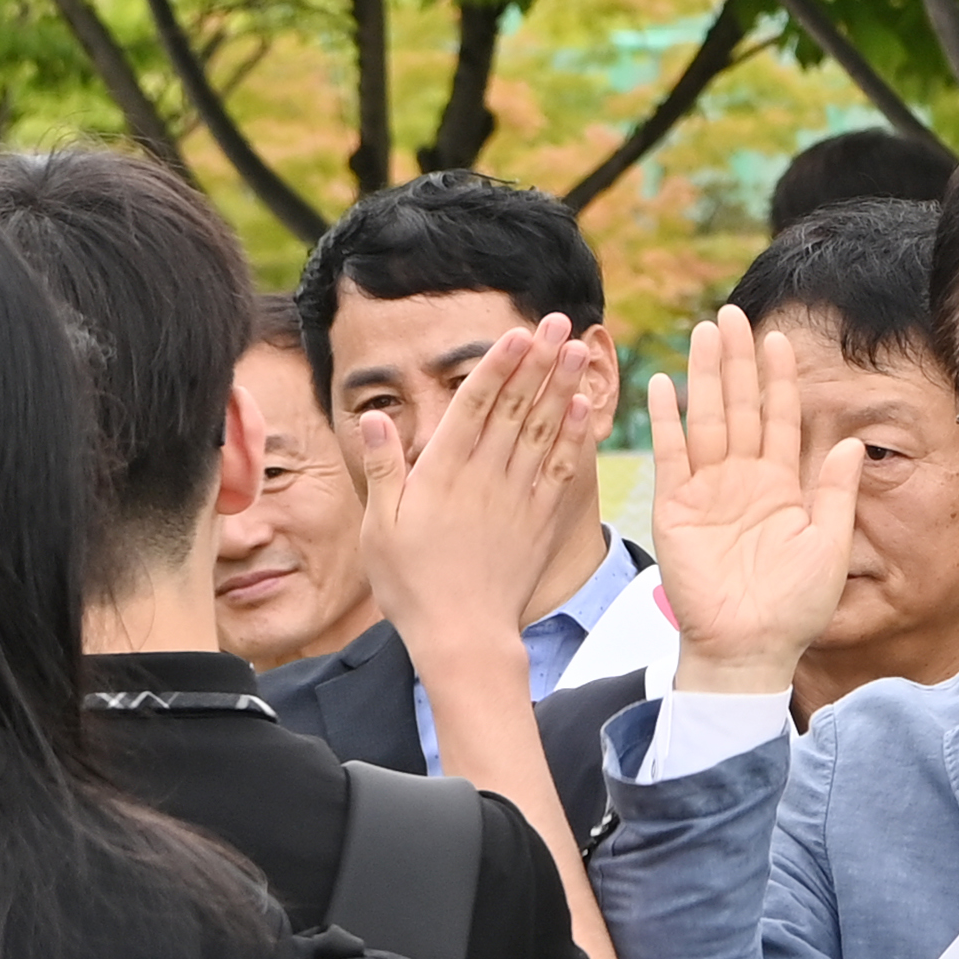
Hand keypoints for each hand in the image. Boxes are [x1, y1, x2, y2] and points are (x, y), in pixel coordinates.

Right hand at [355, 317, 597, 675]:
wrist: (462, 636)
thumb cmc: (412, 585)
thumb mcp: (380, 527)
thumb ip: (383, 468)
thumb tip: (375, 416)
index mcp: (443, 473)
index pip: (474, 406)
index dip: (497, 366)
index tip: (517, 332)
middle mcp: (485, 477)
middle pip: (516, 407)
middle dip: (538, 361)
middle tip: (558, 322)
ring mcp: (517, 499)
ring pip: (543, 430)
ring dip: (562, 387)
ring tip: (579, 349)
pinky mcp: (539, 523)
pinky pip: (560, 471)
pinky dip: (573, 438)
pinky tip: (584, 408)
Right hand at [648, 308, 859, 696]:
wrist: (750, 648)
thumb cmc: (793, 607)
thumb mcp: (829, 545)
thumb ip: (836, 492)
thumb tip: (849, 442)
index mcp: (780, 485)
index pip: (779, 418)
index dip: (779, 378)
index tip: (779, 337)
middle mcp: (742, 480)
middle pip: (739, 407)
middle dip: (736, 361)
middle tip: (731, 314)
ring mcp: (707, 492)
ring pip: (706, 420)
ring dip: (704, 377)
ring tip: (703, 333)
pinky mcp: (675, 509)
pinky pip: (670, 456)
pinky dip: (665, 421)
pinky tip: (663, 385)